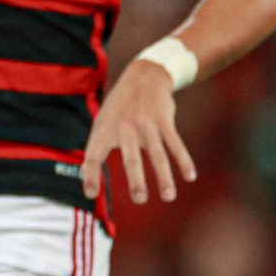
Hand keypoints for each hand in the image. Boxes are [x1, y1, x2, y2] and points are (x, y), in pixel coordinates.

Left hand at [81, 59, 196, 205]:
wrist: (144, 75)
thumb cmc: (118, 107)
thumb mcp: (102, 122)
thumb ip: (95, 148)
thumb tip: (85, 176)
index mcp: (104, 131)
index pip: (93, 156)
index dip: (89, 175)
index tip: (90, 194)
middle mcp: (124, 128)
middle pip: (131, 158)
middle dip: (136, 180)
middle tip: (140, 200)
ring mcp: (146, 124)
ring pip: (157, 154)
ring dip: (164, 176)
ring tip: (168, 196)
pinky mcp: (164, 121)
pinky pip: (175, 143)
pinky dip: (183, 160)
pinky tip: (190, 176)